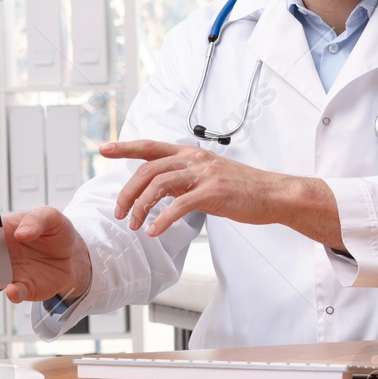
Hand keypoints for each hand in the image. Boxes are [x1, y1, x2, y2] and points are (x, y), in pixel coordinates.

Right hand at [0, 206, 91, 304]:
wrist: (73, 256)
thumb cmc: (57, 232)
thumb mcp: (51, 217)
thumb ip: (37, 220)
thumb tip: (21, 233)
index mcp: (4, 233)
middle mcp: (2, 255)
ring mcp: (11, 273)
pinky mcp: (24, 287)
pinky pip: (15, 293)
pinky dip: (12, 294)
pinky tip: (11, 291)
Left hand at [103, 140, 322, 238]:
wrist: (274, 194)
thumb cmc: (242, 188)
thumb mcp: (208, 176)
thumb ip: (184, 178)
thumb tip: (160, 189)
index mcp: (190, 154)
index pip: (151, 146)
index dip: (125, 147)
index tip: (103, 149)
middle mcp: (194, 159)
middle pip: (148, 169)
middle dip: (127, 192)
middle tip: (118, 212)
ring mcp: (204, 175)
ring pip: (159, 185)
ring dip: (140, 207)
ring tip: (133, 225)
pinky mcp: (213, 193)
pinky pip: (178, 205)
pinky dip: (162, 220)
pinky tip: (154, 231)